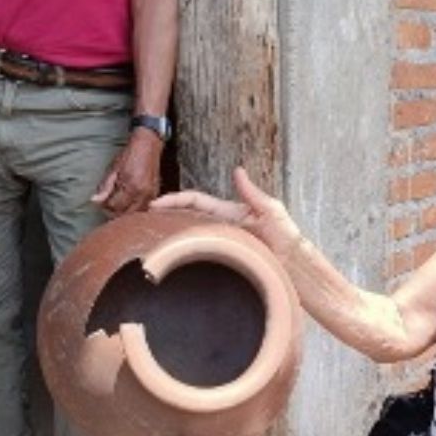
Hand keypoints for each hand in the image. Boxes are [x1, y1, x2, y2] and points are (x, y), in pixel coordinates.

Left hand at [92, 128, 162, 214]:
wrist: (147, 146)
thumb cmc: (129, 155)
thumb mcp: (113, 170)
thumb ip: (105, 187)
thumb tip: (95, 201)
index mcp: (131, 187)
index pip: (115, 207)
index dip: (105, 206)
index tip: (101, 201)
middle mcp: (143, 194)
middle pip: (125, 213)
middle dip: (115, 211)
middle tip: (108, 204)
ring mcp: (150, 195)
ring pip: (135, 213)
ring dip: (125, 211)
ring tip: (118, 203)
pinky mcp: (155, 194)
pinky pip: (144, 208)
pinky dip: (135, 208)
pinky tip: (129, 201)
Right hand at [151, 167, 301, 257]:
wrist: (294, 265)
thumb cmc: (286, 237)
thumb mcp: (271, 209)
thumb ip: (251, 192)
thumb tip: (237, 170)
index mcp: (230, 213)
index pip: (197, 201)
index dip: (176, 200)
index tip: (154, 203)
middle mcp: (223, 228)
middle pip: (187, 218)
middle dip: (165, 217)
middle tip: (141, 220)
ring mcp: (222, 245)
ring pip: (191, 238)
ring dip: (170, 236)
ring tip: (146, 238)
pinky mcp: (225, 263)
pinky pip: (200, 258)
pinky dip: (184, 256)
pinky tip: (170, 261)